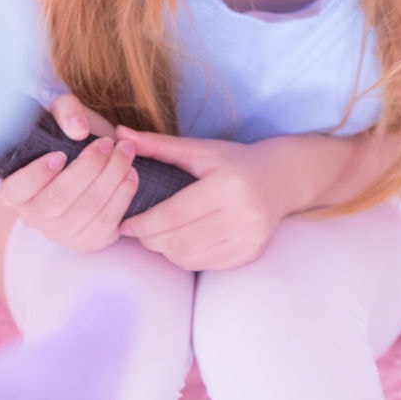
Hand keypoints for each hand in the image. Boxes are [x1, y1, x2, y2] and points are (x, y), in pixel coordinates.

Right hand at [0, 92, 138, 253]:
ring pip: (87, 210)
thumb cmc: (67, 136)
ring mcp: (60, 233)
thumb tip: (78, 130)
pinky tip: (131, 175)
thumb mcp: (61, 114)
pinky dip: (122, 197)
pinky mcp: (88, 241)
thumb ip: (66, 112)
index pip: (16, 190)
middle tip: (108, 143)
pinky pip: (107, 223)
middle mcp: (33, 217)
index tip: (60, 154)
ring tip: (126, 152)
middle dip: (88, 168)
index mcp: (14, 190)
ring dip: (111, 178)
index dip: (37, 175)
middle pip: (58, 199)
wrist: (89, 160)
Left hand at [115, 131, 291, 270]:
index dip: (144, 223)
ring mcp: (250, 238)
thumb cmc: (234, 161)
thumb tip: (119, 134)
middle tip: (138, 230)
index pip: (174, 215)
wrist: (281, 178)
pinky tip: (180, 243)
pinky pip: (205, 265)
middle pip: (179, 240)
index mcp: (228, 185)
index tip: (125, 223)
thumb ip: (158, 145)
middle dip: (150, 239)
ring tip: (157, 236)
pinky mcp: (252, 253)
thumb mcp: (199, 149)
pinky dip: (185, 257)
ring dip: (165, 250)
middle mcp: (244, 214)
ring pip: (189, 257)